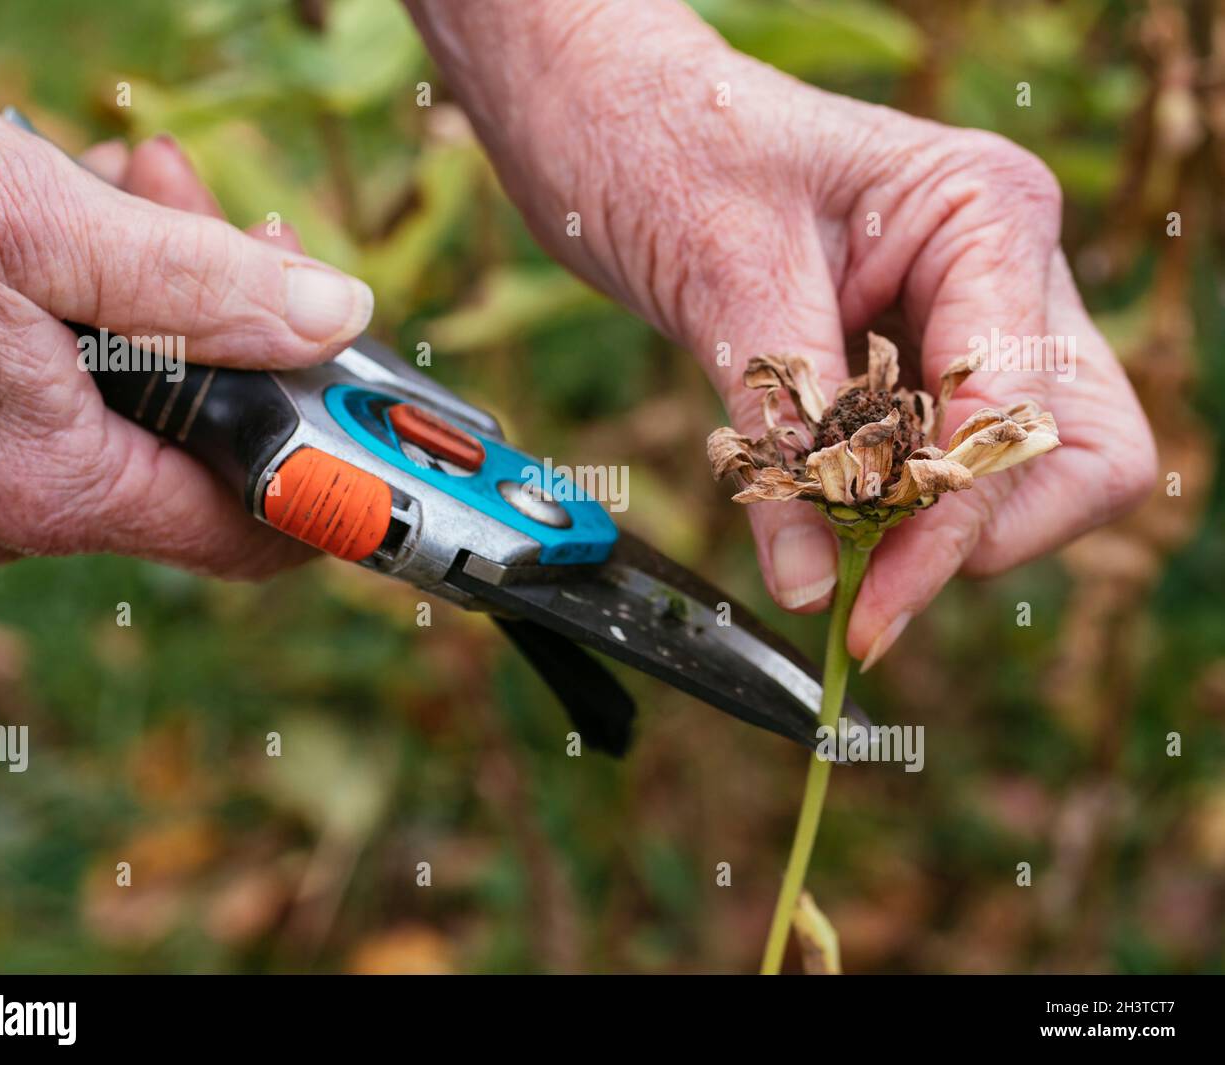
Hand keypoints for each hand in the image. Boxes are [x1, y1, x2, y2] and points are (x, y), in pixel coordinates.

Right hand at [0, 80, 373, 577]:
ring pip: (142, 391)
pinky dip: (105, 291)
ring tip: (148, 182)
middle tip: (247, 227)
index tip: (385, 422)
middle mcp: (23, 497)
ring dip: (174, 286)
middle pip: (204, 441)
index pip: (252, 529)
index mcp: (56, 483)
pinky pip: (75, 369)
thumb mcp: (43, 229)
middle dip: (247, 330)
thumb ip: (202, 286)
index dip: (332, 476)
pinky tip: (85, 203)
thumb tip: (333, 316)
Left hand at [408, 1, 1156, 664]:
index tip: (869, 608)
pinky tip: (810, 506)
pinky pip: (930, 461)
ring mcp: (963, 315)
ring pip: (1012, 470)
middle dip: (975, 532)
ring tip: (823, 542)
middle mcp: (1000, 268)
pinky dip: (882, 505)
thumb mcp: (729, 284)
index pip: (1017, 413)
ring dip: (928, 528)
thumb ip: (787, 440)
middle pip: (1068, 454)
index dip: (949, 524)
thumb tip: (815, 584)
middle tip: (868, 588)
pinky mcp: (909, 358)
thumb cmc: (663, 143)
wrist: (602, 117)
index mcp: (986, 215)